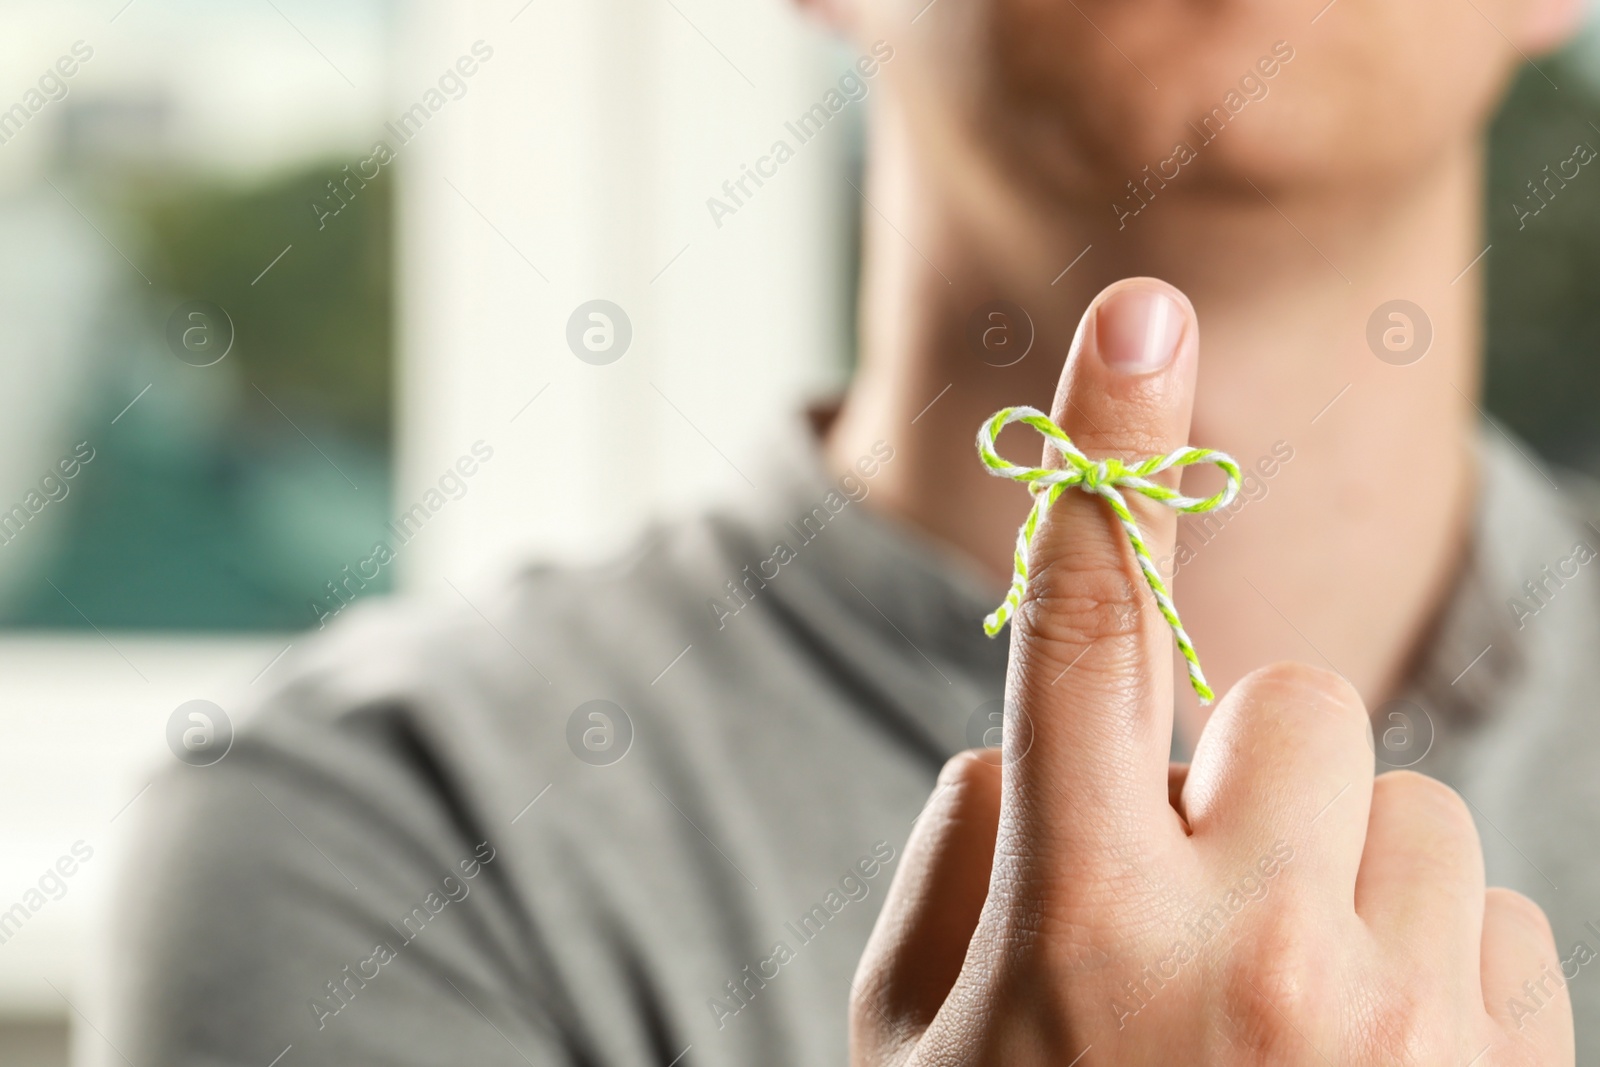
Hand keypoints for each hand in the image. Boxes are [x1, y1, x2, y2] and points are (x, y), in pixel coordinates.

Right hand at [850, 278, 1572, 1064]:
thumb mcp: (910, 1040)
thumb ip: (962, 863)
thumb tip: (1034, 755)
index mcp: (1072, 920)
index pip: (1073, 633)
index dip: (1100, 459)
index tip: (1136, 314)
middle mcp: (1246, 955)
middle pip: (1285, 699)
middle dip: (1234, 773)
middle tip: (1189, 904)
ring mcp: (1399, 1026)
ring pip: (1400, 800)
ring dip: (1332, 871)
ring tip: (1277, 1016)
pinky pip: (1497, 912)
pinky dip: (1430, 961)